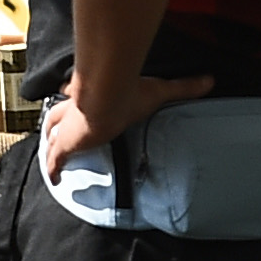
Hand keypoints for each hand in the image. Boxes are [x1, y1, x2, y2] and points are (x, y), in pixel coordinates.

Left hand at [37, 75, 213, 179]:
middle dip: (56, 122)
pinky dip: (53, 170)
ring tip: (55, 153)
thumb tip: (209, 81)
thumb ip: (184, 87)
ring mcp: (67, 128)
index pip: (79, 94)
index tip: (77, 98)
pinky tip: (54, 179)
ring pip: (51, 134)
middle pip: (57, 114)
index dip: (76, 97)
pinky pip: (55, 161)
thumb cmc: (127, 93)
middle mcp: (75, 109)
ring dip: (52, 143)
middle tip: (59, 131)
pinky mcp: (65, 146)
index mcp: (93, 95)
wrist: (105, 100)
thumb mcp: (159, 90)